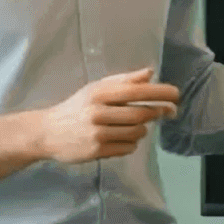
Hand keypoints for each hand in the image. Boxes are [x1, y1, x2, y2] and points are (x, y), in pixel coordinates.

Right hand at [33, 69, 179, 163]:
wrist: (47, 132)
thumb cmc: (76, 108)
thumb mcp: (96, 89)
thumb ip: (123, 81)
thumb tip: (150, 73)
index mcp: (98, 93)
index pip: (136, 91)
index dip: (160, 93)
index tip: (176, 95)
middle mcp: (98, 112)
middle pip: (141, 114)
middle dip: (158, 113)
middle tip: (168, 112)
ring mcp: (97, 133)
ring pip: (137, 132)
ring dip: (143, 129)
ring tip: (135, 125)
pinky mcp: (96, 151)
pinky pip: (128, 147)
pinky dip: (132, 143)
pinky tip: (123, 138)